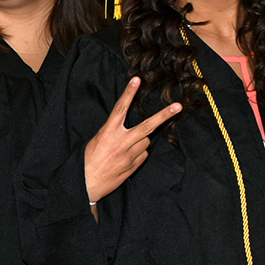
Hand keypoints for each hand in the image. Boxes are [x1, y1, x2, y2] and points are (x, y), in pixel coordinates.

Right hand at [84, 77, 181, 202]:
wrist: (86, 184)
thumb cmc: (88, 160)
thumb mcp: (97, 140)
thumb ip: (113, 132)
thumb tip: (129, 130)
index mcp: (108, 132)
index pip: (121, 108)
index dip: (129, 93)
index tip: (137, 80)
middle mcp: (121, 142)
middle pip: (147, 126)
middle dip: (164, 115)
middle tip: (178, 106)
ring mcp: (129, 155)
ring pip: (145, 141)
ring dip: (140, 141)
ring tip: (125, 147)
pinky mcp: (133, 167)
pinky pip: (142, 155)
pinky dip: (138, 154)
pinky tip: (127, 158)